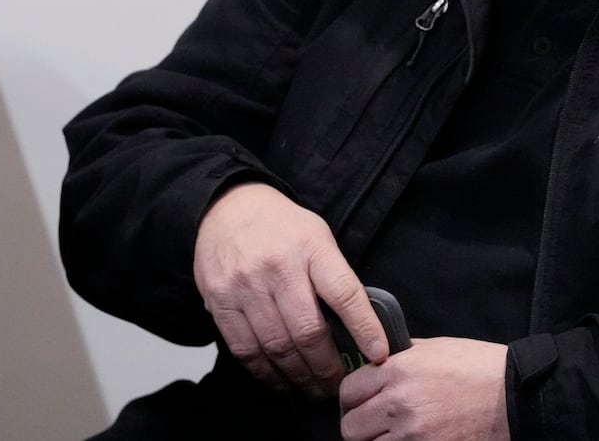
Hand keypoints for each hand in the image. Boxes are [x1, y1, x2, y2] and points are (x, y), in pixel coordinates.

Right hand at [192, 182, 388, 396]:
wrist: (228, 209)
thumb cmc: (282, 227)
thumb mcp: (318, 237)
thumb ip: (334, 276)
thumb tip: (357, 325)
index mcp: (313, 248)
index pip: (345, 294)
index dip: (364, 328)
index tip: (378, 354)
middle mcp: (279, 268)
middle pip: (308, 331)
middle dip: (326, 367)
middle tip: (338, 386)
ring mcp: (246, 286)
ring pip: (276, 347)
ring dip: (298, 377)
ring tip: (312, 389)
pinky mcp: (220, 302)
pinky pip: (244, 349)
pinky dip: (264, 373)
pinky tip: (280, 380)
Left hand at [339, 337, 510, 440]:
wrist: (514, 396)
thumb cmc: (482, 369)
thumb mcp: (438, 349)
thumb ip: (403, 356)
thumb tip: (378, 363)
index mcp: (399, 371)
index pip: (348, 390)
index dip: (353, 396)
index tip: (360, 401)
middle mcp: (399, 404)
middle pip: (351, 427)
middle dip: (361, 424)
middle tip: (375, 422)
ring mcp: (411, 435)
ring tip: (396, 433)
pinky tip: (410, 440)